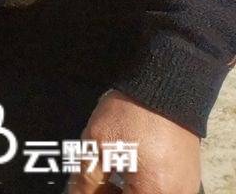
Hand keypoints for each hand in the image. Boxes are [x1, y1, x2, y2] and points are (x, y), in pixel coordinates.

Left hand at [65, 90, 200, 192]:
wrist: (166, 89)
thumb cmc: (132, 114)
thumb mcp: (97, 143)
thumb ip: (86, 178)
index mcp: (154, 191)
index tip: (88, 186)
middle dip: (112, 192)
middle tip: (99, 178)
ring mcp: (185, 188)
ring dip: (128, 191)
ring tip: (113, 170)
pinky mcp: (188, 178)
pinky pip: (162, 190)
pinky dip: (143, 185)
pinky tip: (129, 168)